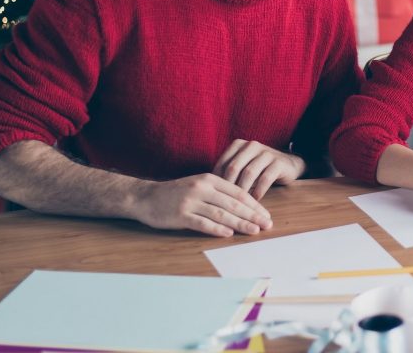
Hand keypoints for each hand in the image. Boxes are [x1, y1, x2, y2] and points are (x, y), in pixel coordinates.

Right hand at [133, 173, 272, 236]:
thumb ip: (218, 193)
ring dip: (240, 223)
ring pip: (221, 213)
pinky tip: (229, 234)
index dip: (254, 204)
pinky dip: (217, 229)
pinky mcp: (180, 214)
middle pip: (233, 203)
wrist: (145, 197)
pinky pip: (202, 223)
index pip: (238, 192)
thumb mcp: (198, 185)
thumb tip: (242, 207)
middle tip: (267, 224)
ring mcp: (191, 201)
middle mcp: (202, 188)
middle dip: (252, 215)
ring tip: (254, 230)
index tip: (266, 215)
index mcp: (209, 179)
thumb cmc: (176, 193)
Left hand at [213, 139, 305, 199]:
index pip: (222, 163)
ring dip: (243, 190)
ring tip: (239, 205)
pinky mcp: (278, 162)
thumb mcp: (242, 166)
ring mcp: (266, 153)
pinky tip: (255, 201)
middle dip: (228, 187)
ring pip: (249, 173)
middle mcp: (251, 145)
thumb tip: (207, 190)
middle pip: (234, 167)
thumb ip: (228, 172)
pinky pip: (265, 178)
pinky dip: (258, 191)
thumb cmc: (259, 169)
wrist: (288, 165)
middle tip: (224, 203)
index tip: (214, 197)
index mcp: (238, 145)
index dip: (217, 181)